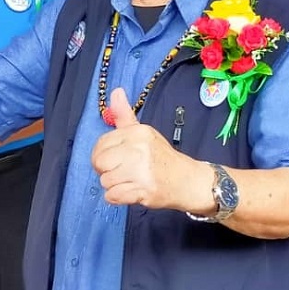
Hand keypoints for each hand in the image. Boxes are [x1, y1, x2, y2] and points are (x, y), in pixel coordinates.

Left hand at [91, 87, 205, 209]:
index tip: (114, 159)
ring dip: (113, 185)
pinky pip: (113, 196)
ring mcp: (142, 171)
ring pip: (105, 181)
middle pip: (100, 162)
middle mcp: (139, 149)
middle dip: (105, 170)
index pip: (101, 144)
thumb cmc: (161, 157)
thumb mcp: (143, 133)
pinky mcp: (144, 190)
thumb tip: (116, 91)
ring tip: (129, 181)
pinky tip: (129, 192)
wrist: (188, 181)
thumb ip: (124, 115)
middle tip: (120, 172)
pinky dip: (117, 198)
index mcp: (137, 133)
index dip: (102, 155)